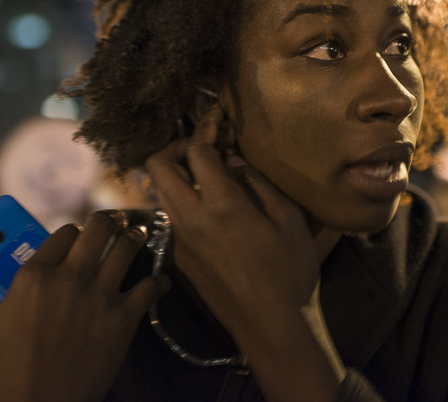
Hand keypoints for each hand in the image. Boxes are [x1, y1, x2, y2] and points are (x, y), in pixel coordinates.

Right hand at [0, 210, 169, 401]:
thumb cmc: (9, 370)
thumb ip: (3, 298)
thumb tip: (12, 291)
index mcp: (34, 275)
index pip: (62, 234)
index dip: (72, 232)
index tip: (78, 234)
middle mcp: (69, 277)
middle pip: (97, 230)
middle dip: (108, 221)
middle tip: (114, 220)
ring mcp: (100, 295)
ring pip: (126, 248)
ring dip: (133, 238)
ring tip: (136, 235)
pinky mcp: (123, 318)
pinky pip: (150, 288)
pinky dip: (158, 282)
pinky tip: (161, 280)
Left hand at [145, 105, 318, 342]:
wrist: (270, 327)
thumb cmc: (290, 274)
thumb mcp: (290, 221)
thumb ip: (260, 185)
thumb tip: (236, 163)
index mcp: (222, 206)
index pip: (195, 152)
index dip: (204, 130)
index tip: (216, 121)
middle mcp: (191, 219)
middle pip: (157, 167)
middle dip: (175, 149)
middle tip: (202, 149)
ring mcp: (180, 241)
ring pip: (161, 193)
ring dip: (177, 177)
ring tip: (207, 177)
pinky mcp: (179, 258)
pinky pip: (172, 218)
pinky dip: (184, 203)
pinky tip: (211, 211)